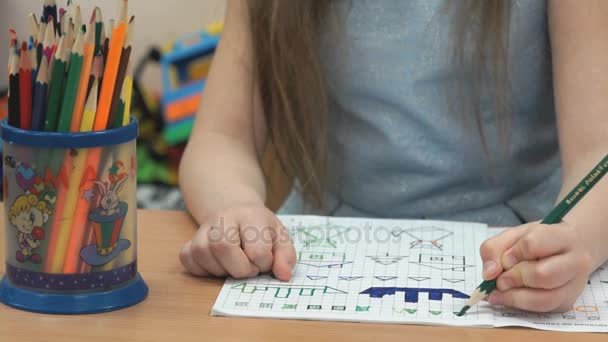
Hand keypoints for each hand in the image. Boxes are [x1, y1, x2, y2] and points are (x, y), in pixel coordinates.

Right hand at [179, 204, 296, 280]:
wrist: (237, 213)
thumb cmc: (261, 229)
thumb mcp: (280, 237)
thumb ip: (285, 256)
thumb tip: (284, 275)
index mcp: (251, 215)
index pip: (256, 249)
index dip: (264, 263)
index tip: (265, 261)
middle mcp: (223, 217)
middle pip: (223, 247)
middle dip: (240, 268)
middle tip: (249, 268)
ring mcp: (203, 229)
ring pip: (203, 254)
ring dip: (222, 270)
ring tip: (234, 264)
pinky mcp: (190, 242)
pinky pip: (189, 261)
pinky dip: (203, 270)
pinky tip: (218, 265)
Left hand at [479, 221, 593, 311]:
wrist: (568, 249)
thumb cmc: (538, 240)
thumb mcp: (513, 235)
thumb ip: (494, 249)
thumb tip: (488, 274)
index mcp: (563, 236)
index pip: (534, 244)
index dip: (513, 254)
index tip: (503, 260)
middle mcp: (576, 261)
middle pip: (541, 275)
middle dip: (513, 278)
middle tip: (499, 280)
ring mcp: (575, 284)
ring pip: (544, 298)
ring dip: (514, 297)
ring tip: (498, 291)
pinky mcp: (568, 301)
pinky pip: (543, 309)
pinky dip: (519, 305)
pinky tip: (505, 298)